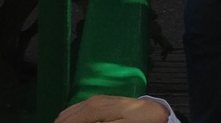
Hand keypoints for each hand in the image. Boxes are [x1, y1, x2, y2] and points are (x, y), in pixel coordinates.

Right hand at [53, 95, 169, 122]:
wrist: (156, 111)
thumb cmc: (139, 122)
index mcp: (93, 108)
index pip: (68, 122)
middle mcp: (90, 101)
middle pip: (64, 117)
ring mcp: (94, 100)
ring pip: (68, 112)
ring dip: (64, 122)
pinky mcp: (99, 102)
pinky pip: (76, 110)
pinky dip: (70, 118)